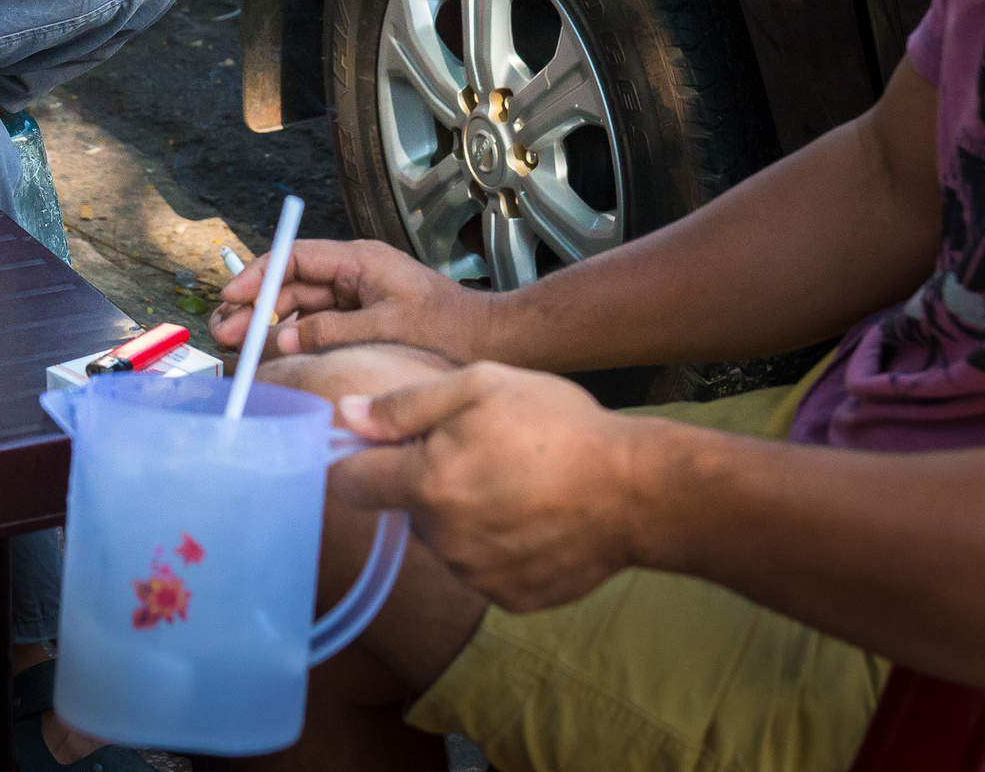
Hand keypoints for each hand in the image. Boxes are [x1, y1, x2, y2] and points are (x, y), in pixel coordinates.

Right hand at [209, 237, 491, 363]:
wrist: (491, 341)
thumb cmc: (448, 328)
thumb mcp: (384, 328)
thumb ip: (331, 332)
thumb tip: (285, 341)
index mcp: (359, 261)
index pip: (295, 258)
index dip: (258, 276)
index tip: (231, 298)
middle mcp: (354, 273)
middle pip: (291, 284)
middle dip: (255, 307)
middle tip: (225, 331)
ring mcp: (358, 296)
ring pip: (300, 306)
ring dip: (269, 325)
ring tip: (237, 345)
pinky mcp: (363, 318)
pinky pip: (317, 324)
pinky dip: (293, 339)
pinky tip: (273, 356)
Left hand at [332, 362, 647, 613]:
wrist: (636, 491)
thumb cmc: (559, 427)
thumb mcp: (480, 386)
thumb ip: (405, 406)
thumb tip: (347, 414)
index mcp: (428, 484)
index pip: (352, 484)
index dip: (358, 462)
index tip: (382, 450)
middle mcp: (444, 539)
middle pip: (406, 510)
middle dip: (427, 482)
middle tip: (479, 453)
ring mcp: (476, 575)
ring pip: (445, 539)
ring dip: (463, 514)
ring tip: (515, 482)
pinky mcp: (508, 598)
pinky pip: (481, 568)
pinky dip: (496, 545)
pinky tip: (532, 517)